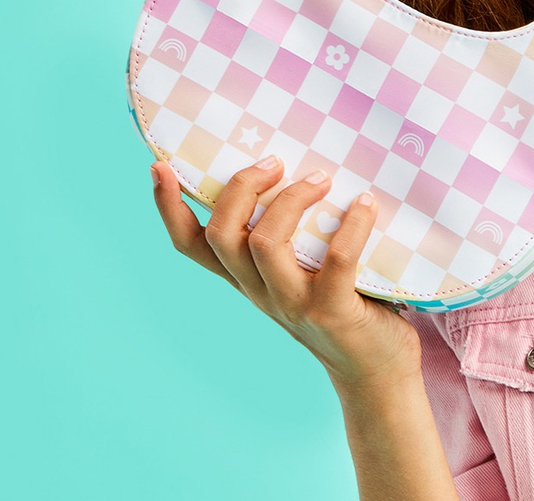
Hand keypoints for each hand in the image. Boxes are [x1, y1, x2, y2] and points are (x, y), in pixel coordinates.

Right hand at [151, 158, 422, 391]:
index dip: (169, 208)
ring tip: (322, 179)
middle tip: (275, 163)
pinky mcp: (330, 312)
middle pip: (222, 235)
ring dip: (293, 200)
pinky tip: (366, 205)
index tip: (160, 166)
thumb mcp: (303, 269)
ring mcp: (292, 304)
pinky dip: (352, 226)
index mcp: (246, 278)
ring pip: (265, 244)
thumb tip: (306, 163)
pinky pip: (336, 260)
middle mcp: (259, 292)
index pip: (191, 245)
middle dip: (241, 188)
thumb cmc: (343, 304)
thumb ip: (295, 233)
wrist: (373, 371)